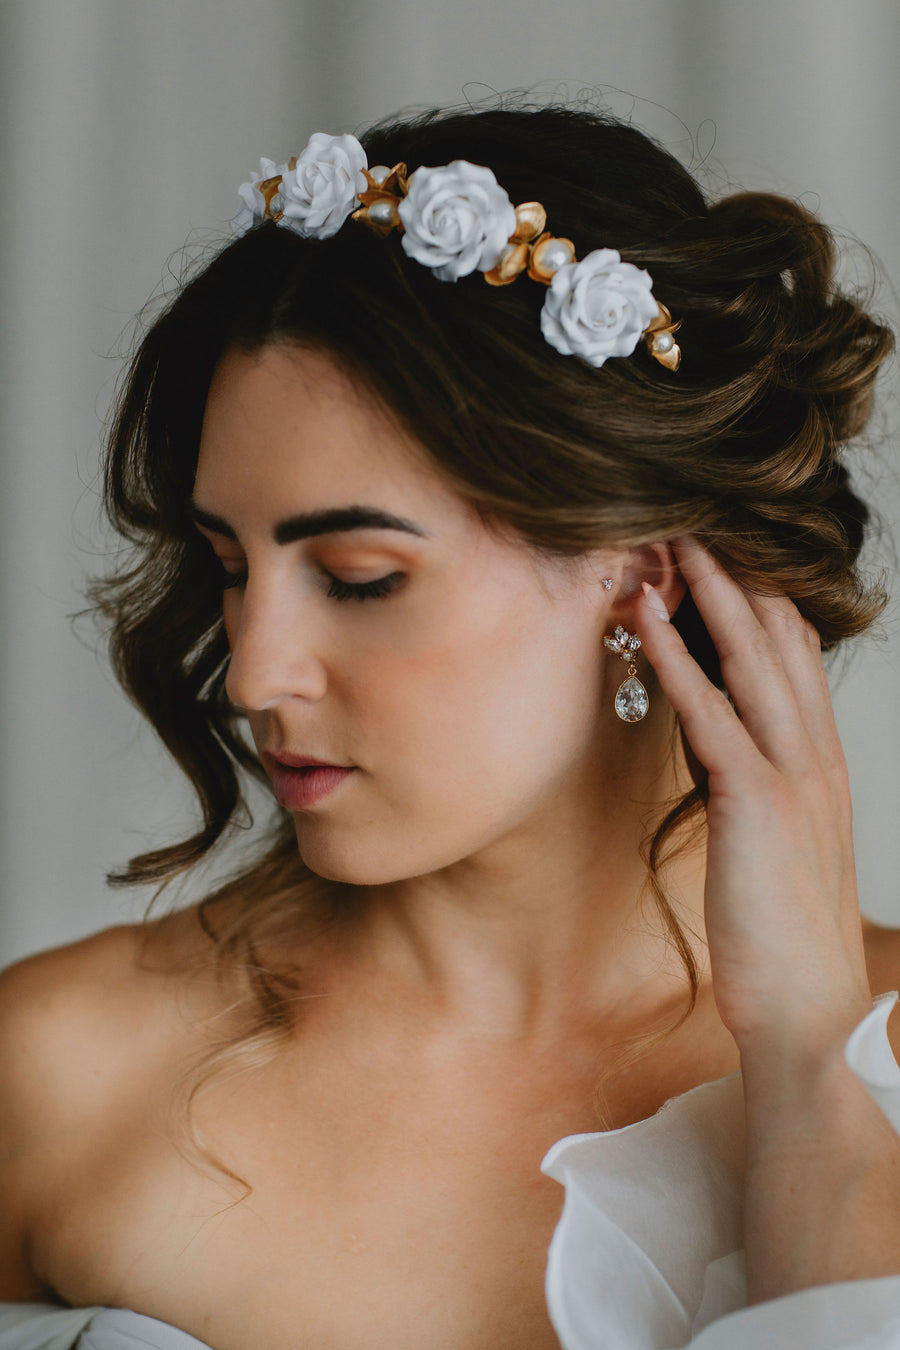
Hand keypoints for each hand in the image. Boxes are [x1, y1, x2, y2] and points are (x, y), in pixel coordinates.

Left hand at [637, 536, 870, 1055]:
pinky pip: (709, 713)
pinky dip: (676, 660)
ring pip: (751, 661)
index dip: (761, 606)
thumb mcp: (778, 852)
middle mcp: (816, 758)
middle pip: (779, 643)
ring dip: (710, 595)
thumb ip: (758, 795)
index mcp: (822, 768)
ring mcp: (792, 775)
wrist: (809, 1013)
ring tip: (674, 542)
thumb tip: (720, 758)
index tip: (724, 561)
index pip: (796, 663)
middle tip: (697, 524)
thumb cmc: (784, 940)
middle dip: (739, 579)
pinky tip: (646, 620)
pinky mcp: (754, 802)